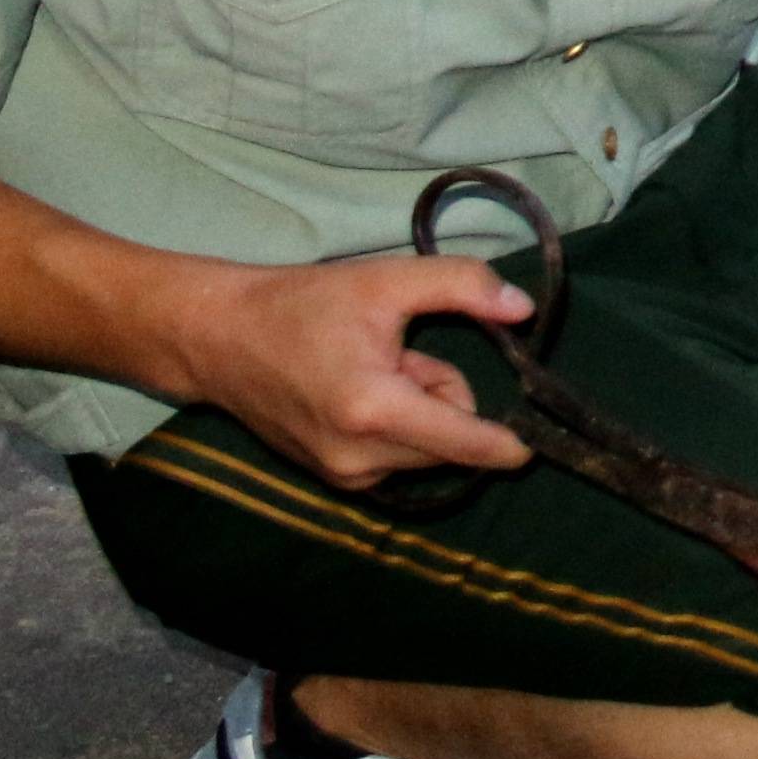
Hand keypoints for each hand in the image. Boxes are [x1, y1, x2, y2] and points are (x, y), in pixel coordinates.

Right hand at [161, 252, 537, 490]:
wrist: (218, 339)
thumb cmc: (302, 305)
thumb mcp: (387, 280)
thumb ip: (462, 285)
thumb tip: (525, 308)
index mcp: (374, 410)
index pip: (465, 443)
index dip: (509, 446)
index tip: (539, 449)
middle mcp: (359, 457)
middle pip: (451, 440)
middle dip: (446, 397)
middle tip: (401, 354)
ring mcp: (342, 475)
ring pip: (427, 448)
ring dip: (421, 411)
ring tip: (374, 369)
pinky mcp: (332, 478)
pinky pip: (397, 456)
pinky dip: (396, 426)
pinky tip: (358, 392)